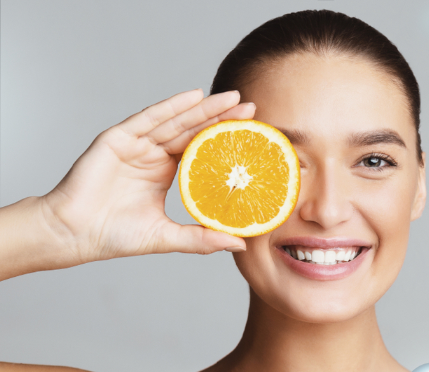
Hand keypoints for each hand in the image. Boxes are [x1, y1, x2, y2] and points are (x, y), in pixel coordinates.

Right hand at [41, 89, 253, 266]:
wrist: (74, 234)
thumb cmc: (114, 236)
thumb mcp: (166, 236)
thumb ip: (201, 239)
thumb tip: (239, 244)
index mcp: (165, 173)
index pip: (201, 151)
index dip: (225, 142)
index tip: (252, 136)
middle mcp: (153, 155)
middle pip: (193, 132)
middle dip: (221, 120)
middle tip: (251, 109)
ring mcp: (136, 144)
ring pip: (176, 122)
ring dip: (204, 108)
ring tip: (232, 98)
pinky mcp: (118, 138)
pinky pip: (148, 118)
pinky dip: (171, 106)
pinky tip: (194, 96)